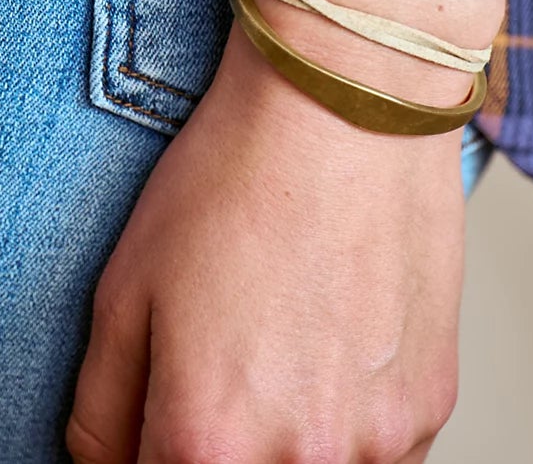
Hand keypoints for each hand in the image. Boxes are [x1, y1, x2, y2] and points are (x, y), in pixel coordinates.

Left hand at [67, 23, 467, 462]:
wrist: (342, 103)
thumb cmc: (232, 178)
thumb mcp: (124, 288)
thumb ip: (102, 409)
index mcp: (207, 440)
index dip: (147, 451)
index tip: (158, 412)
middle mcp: (300, 461)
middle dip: (217, 441)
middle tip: (217, 362)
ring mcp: (377, 441)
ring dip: (283, 437)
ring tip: (275, 339)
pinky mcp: (430, 406)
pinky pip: (373, 449)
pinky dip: (343, 417)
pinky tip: (327, 334)